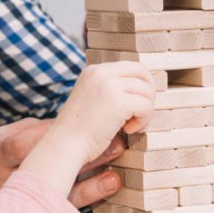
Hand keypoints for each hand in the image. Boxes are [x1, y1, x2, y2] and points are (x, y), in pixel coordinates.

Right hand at [0, 114, 141, 211]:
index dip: (54, 135)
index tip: (84, 122)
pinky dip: (88, 199)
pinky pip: (64, 210)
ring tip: (115, 176)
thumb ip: (32, 132)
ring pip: (60, 196)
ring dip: (92, 185)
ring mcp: (21, 204)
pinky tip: (108, 189)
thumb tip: (70, 123)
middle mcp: (8, 182)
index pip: (25, 144)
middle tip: (115, 144)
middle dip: (84, 159)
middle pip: (50, 170)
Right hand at [20, 62, 154, 196]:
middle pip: (142, 73)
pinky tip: (128, 130)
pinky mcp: (118, 102)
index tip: (137, 105)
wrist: (65, 146)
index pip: (131, 67)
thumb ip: (111, 89)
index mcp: (94, 70)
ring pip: (147, 91)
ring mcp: (109, 86)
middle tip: (141, 114)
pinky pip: (146, 106)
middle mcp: (101, 73)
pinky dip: (143, 121)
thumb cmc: (79, 130)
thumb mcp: (92, 98)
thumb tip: (142, 88)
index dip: (141, 85)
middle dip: (148, 94)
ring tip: (131, 126)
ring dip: (146, 112)